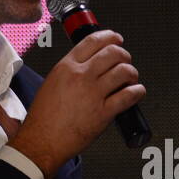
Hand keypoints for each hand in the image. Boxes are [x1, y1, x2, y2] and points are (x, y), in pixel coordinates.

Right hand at [7, 30, 142, 178]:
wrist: (41, 141)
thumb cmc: (44, 118)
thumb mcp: (52, 83)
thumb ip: (70, 71)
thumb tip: (89, 65)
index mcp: (66, 67)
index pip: (93, 40)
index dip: (110, 37)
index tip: (117, 40)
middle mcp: (81, 76)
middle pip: (113, 53)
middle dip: (124, 55)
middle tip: (125, 62)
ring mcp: (93, 94)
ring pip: (123, 71)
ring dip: (132, 73)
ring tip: (131, 79)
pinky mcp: (103, 113)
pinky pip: (128, 96)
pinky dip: (137, 92)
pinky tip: (136, 92)